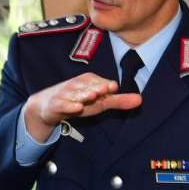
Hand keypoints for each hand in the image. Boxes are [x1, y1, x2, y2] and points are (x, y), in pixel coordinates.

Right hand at [24, 72, 140, 142]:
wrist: (48, 106)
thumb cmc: (79, 101)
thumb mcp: (100, 103)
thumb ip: (119, 101)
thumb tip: (140, 99)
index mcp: (90, 81)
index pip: (101, 83)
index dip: (106, 86)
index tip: (112, 88)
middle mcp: (79, 85)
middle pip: (89, 86)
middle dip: (97, 87)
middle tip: (106, 88)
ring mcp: (66, 94)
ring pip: (76, 95)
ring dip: (84, 95)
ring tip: (92, 95)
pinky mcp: (56, 104)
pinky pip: (63, 104)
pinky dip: (69, 106)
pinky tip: (76, 107)